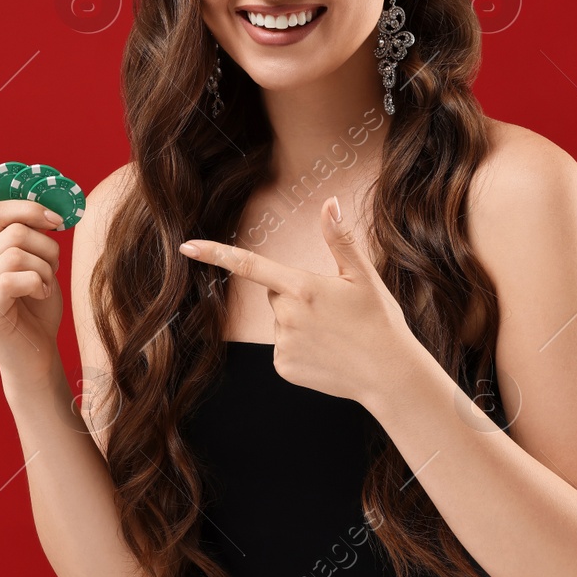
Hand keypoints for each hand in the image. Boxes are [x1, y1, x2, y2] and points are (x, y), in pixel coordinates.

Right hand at [0, 199, 66, 402]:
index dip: (29, 208)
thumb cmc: (39, 308)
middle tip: (53, 269)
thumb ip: (36, 236)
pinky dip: (37, 283)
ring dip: (44, 267)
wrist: (37, 354)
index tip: (57, 221)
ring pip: (15, 252)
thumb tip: (51, 209)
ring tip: (46, 285)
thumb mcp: (40, 263)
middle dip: (46, 246)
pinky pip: (12, 278)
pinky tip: (42, 295)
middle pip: (13, 231)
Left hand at [178, 196, 424, 405]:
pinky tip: (326, 353)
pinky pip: (283, 349)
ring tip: (333, 334)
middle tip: (331, 310)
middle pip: (275, 294)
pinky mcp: (284, 367)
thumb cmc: (379, 320)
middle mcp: (287, 316)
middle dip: (296, 296)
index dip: (216, 254)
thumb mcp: (362, 275)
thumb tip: (329, 202)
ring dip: (299, 324)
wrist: (389, 374)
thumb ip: (339, 238)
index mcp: (303, 288)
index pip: (250, 265)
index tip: (187, 246)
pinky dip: (300, 348)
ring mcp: (284, 345)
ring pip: (281, 323)